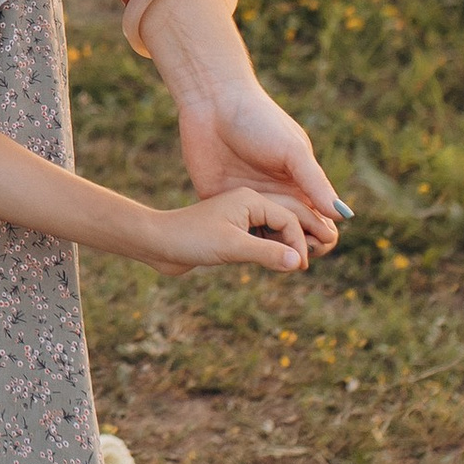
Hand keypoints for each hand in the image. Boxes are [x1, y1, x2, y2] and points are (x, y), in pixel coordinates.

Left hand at [146, 186, 316, 275]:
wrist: (153, 240)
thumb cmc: (190, 235)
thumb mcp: (231, 245)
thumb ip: (267, 252)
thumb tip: (299, 263)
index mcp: (253, 197)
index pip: (292, 218)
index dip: (301, 241)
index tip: (302, 266)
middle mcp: (249, 203)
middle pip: (289, 219)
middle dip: (304, 239)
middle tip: (310, 263)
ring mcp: (238, 215)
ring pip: (273, 230)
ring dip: (286, 246)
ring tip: (298, 266)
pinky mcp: (227, 230)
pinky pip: (258, 238)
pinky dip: (270, 249)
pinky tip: (274, 264)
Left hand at [170, 66, 343, 249]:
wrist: (212, 102)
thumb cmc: (259, 120)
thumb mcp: (292, 150)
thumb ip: (315, 182)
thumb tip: (343, 216)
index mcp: (298, 183)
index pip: (318, 220)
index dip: (321, 238)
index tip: (317, 246)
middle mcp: (275, 195)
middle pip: (292, 235)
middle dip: (296, 251)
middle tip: (294, 260)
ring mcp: (247, 199)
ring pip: (263, 237)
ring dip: (269, 251)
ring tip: (273, 260)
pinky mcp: (220, 199)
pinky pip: (233, 228)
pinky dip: (240, 242)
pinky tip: (244, 251)